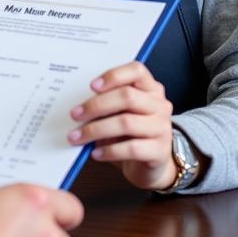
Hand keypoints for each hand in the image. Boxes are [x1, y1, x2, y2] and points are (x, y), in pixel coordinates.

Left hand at [67, 61, 176, 190]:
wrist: (151, 165)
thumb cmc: (130, 133)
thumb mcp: (120, 113)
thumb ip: (108, 102)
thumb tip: (79, 105)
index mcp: (150, 89)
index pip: (137, 71)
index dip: (114, 76)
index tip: (91, 86)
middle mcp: (160, 105)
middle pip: (127, 96)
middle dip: (96, 105)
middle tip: (75, 114)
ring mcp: (163, 128)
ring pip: (126, 123)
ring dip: (96, 129)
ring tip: (78, 136)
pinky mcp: (160, 152)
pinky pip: (131, 149)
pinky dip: (109, 150)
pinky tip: (95, 153)